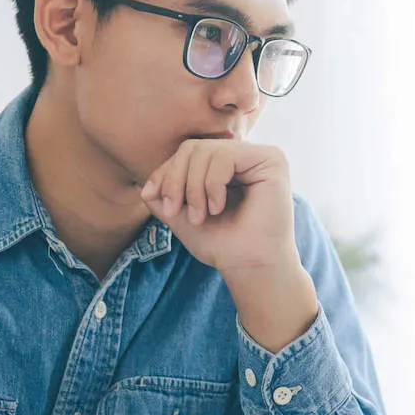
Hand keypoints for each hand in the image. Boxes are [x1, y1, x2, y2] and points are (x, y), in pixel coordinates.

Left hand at [140, 139, 317, 351]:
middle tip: (173, 211)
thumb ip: (163, 197)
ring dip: (194, 187)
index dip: (165, 172)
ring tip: (199, 216)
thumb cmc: (222, 245)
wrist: (248, 266)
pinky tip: (217, 207)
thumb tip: (142, 186)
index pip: (187, 153)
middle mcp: (243, 156)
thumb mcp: (182, 216)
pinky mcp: (272, 159)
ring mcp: (259, 155)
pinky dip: (212, 184)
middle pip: (193, 148)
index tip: (152, 196)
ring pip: (206, 151)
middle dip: (175, 180)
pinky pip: (225, 157)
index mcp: (225, 166)